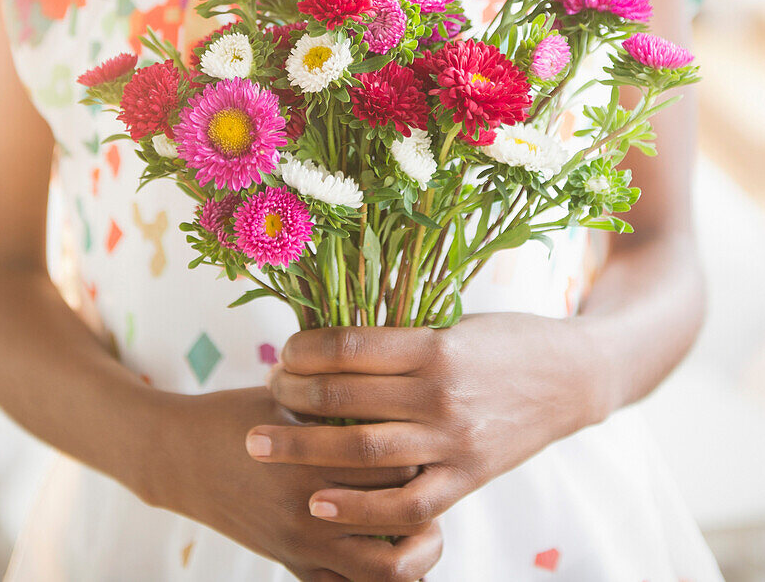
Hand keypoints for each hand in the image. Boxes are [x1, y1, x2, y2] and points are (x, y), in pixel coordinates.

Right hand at [142, 385, 442, 581]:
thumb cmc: (239, 415)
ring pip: (387, 570)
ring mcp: (303, 547)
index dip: (418, 446)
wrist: (182, 457)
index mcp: (312, 459)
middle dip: (424, 493)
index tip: (422, 431)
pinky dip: (379, 574)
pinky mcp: (293, 567)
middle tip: (432, 470)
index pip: (395, 462)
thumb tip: (396, 384)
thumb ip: (339, 400)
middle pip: (400, 513)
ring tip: (422, 521)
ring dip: (413, 547)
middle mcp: (311, 510)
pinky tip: (390, 545)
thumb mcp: (287, 397)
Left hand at [251, 314, 601, 531]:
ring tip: (260, 447)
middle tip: (264, 392)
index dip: (304, 350)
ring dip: (303, 451)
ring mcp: (454, 441)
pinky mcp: (468, 478)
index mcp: (435, 345)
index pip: (349, 347)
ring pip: (365, 453)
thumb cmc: (504, 340)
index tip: (283, 352)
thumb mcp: (453, 323)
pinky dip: (359, 509)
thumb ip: (400, 339)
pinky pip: (407, 505)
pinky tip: (319, 503)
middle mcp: (441, 393)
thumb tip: (329, 344)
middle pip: (344, 398)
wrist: (572, 378)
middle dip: (291, 396)